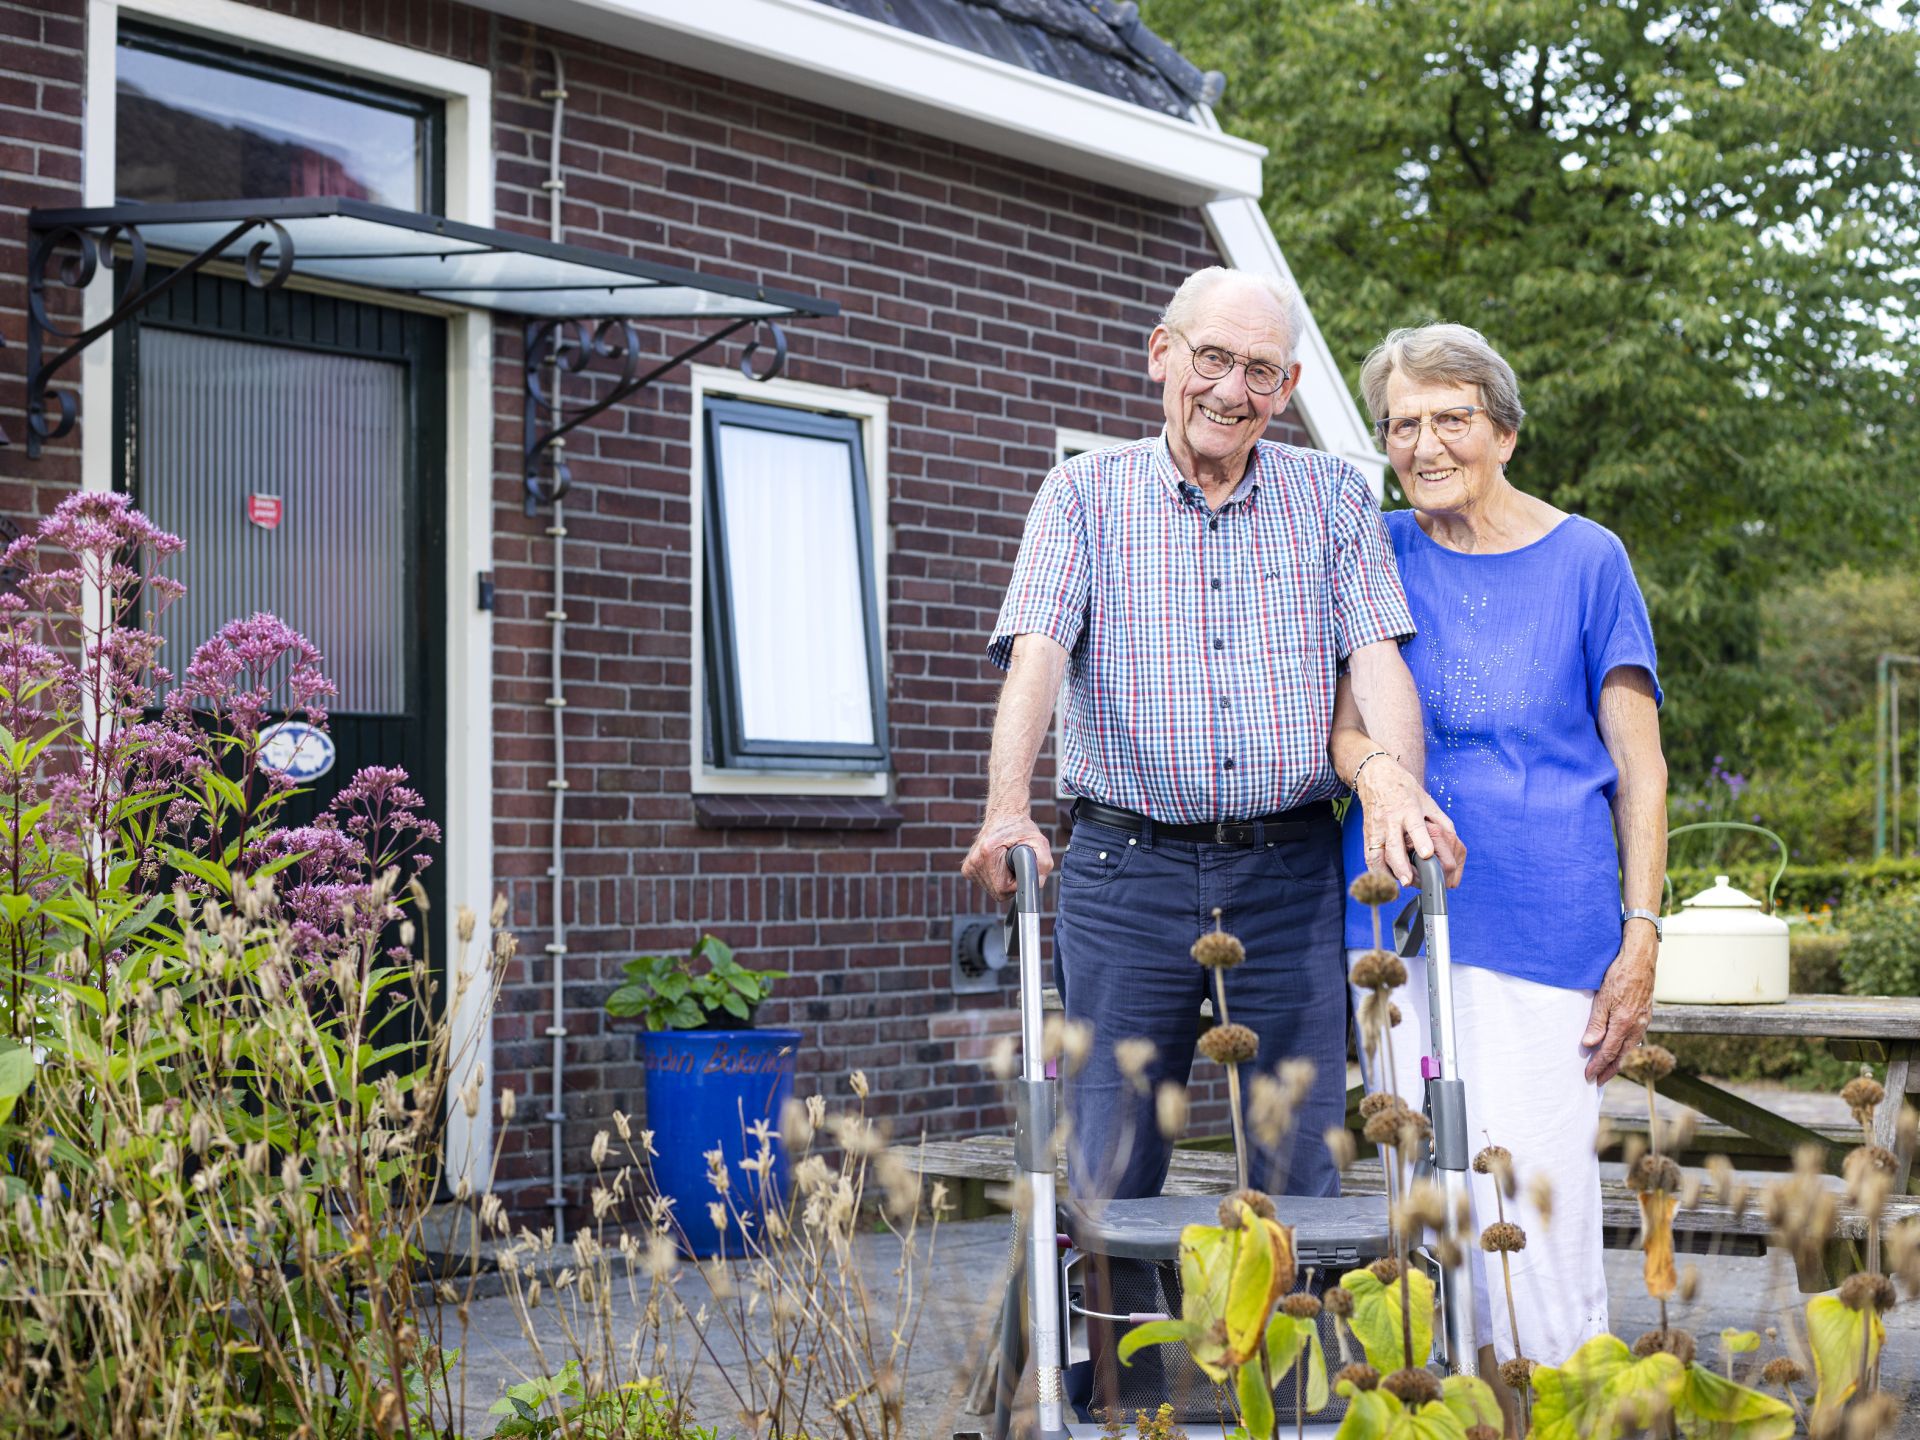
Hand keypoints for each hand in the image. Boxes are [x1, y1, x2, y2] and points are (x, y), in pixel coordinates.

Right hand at [963, 813, 1053, 898]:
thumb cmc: (1021, 829)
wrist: (1003, 816)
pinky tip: (998, 863)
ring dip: (1003, 880)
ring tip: (1006, 861)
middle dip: (1010, 883)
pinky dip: (995, 878)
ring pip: (992, 890)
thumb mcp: (1039, 842)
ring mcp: (969, 866)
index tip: (1020, 868)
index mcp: (987, 852)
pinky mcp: (967, 869)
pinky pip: (986, 884)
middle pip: (997, 892)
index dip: (1016, 882)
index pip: (1003, 888)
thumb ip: (1043, 864)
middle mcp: (974, 860)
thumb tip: (1037, 884)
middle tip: (1015, 864)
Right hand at [1357, 757, 1464, 887]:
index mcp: (1408, 809)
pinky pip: (1369, 856)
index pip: (1415, 827)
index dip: (1421, 842)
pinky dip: (1375, 871)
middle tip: (1409, 881)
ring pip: (1377, 854)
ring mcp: (1376, 828)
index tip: (1427, 855)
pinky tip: (1383, 881)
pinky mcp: (1367, 835)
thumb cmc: (1403, 789)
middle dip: (1400, 866)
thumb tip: (1454, 840)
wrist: (1376, 777)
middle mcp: (1390, 820)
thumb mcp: (1426, 800)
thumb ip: (1440, 820)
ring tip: (1397, 886)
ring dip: (1386, 873)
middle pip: (1393, 846)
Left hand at [1581, 934, 1657, 1083]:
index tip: (1588, 1076)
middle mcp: (1636, 1026)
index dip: (1598, 1065)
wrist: (1640, 960)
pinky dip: (1626, 1046)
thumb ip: (1596, 1023)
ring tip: (1609, 1068)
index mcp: (1624, 1024)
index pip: (1608, 1052)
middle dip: (1609, 1069)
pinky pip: (1635, 1036)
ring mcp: (1643, 1021)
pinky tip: (1621, 1046)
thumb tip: (1589, 1045)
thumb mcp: (1602, 999)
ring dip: (1618, 1059)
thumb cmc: (1619, 976)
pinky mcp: (1646, 1014)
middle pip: (1621, 1054)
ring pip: (1629, 1046)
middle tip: (1599, 1081)